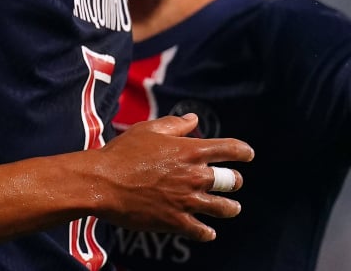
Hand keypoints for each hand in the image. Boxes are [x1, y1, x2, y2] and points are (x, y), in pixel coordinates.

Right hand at [97, 115, 252, 240]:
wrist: (102, 182)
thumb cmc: (123, 153)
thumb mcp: (148, 130)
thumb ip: (175, 125)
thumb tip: (193, 119)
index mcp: (191, 150)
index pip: (230, 149)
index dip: (243, 151)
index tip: (248, 155)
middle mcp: (195, 175)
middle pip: (232, 180)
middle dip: (234, 181)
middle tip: (233, 183)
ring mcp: (187, 200)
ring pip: (224, 208)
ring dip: (230, 208)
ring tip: (231, 208)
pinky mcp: (176, 221)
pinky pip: (202, 231)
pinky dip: (207, 232)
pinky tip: (208, 232)